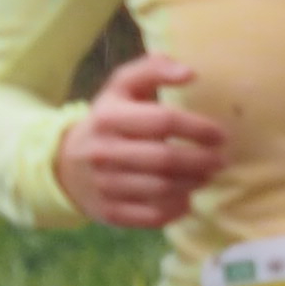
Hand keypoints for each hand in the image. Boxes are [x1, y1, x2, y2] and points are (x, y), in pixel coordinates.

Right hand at [55, 53, 229, 228]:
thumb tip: (189, 73)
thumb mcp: (121, 89)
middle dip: (202, 161)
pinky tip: (184, 196)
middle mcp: (102, 152)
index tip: (220, 135)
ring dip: (193, 183)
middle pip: (166, 159)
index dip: (198, 128)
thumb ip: (152, 70)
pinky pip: (154, 215)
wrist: (65, 165)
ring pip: (163, 189)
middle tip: (220, 160)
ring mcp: (104, 185)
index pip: (163, 121)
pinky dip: (177, 208)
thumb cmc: (107, 122)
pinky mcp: (109, 212)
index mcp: (107, 117)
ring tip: (205, 176)